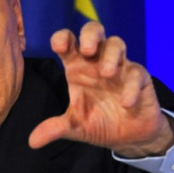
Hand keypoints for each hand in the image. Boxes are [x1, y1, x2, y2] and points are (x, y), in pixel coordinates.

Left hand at [28, 22, 173, 156]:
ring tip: (106, 74)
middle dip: (90, 35)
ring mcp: (120, 67)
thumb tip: (33, 141)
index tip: (59, 47)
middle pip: (94, 30)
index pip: (68, 42)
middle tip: (86, 50)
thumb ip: (55, 128)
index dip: (62, 38)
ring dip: (111, 56)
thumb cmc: (99, 123)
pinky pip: (137, 73)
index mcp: (77, 68)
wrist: (129, 137)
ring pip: (117, 44)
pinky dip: (131, 85)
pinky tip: (125, 102)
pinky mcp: (140, 78)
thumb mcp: (75, 127)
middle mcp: (97, 62)